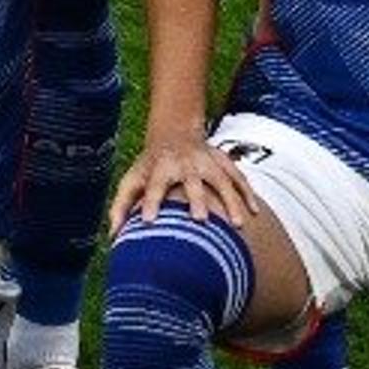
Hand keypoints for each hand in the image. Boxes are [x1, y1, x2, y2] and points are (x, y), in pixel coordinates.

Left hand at [111, 127, 255, 231]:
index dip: (151, 202)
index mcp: (160, 168)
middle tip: (201, 220)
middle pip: (192, 180)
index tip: (148, 221)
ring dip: (231, 200)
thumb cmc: (150, 165)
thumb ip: (121, 206)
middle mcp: (185, 163)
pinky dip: (247, 193)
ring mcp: (207, 161)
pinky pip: (238, 176)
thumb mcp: (132, 179)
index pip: (154, 185)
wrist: (174, 132)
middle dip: (197, 199)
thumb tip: (112, 236)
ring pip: (222, 179)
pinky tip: (255, 212)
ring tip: (238, 225)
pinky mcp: (222, 160)